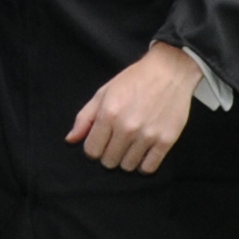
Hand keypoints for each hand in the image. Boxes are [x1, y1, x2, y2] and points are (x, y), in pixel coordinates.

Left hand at [67, 41, 202, 173]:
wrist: (169, 71)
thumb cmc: (134, 80)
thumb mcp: (104, 92)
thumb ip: (85, 117)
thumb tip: (70, 140)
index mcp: (108, 114)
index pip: (91, 151)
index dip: (94, 148)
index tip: (101, 141)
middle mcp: (127, 127)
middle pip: (109, 161)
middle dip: (109, 153)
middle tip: (117, 141)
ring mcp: (148, 135)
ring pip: (128, 166)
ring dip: (126, 159)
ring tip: (131, 145)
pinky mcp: (166, 140)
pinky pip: (149, 168)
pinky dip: (144, 164)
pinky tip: (143, 153)